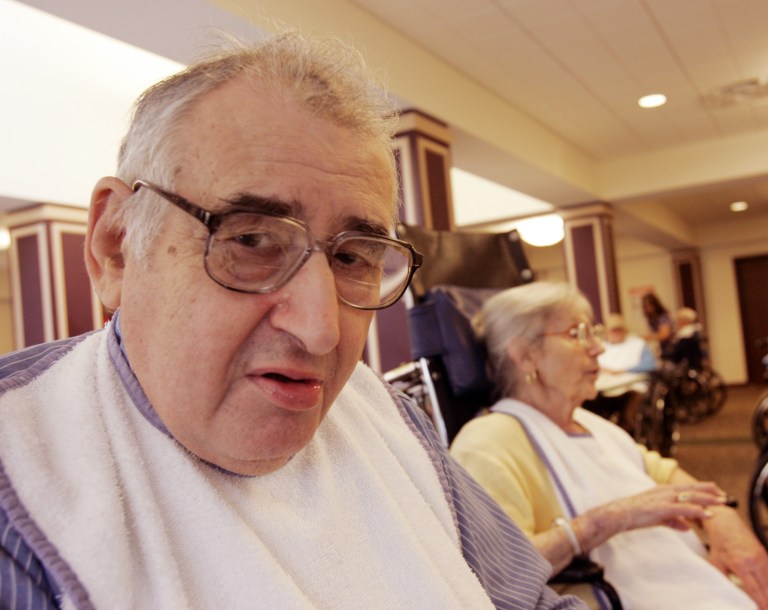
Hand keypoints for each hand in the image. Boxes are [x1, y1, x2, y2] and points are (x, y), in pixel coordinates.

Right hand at [576, 482, 727, 550]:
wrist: (618, 514)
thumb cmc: (634, 515)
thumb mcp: (657, 517)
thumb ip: (673, 520)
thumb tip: (687, 527)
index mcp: (662, 490)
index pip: (686, 487)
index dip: (702, 488)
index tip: (716, 491)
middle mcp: (665, 491)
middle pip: (691, 489)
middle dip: (709, 492)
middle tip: (724, 495)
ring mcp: (663, 498)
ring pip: (690, 497)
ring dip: (707, 499)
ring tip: (721, 502)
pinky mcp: (662, 508)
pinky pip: (684, 509)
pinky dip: (698, 511)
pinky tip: (708, 514)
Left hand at [704, 506, 767, 608]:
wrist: (726, 523)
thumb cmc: (719, 542)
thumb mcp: (716, 561)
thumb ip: (722, 577)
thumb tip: (727, 591)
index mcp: (741, 564)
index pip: (754, 589)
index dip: (760, 602)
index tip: (762, 609)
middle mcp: (753, 561)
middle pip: (765, 586)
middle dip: (767, 600)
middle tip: (766, 609)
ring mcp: (761, 556)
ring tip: (767, 603)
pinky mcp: (764, 553)